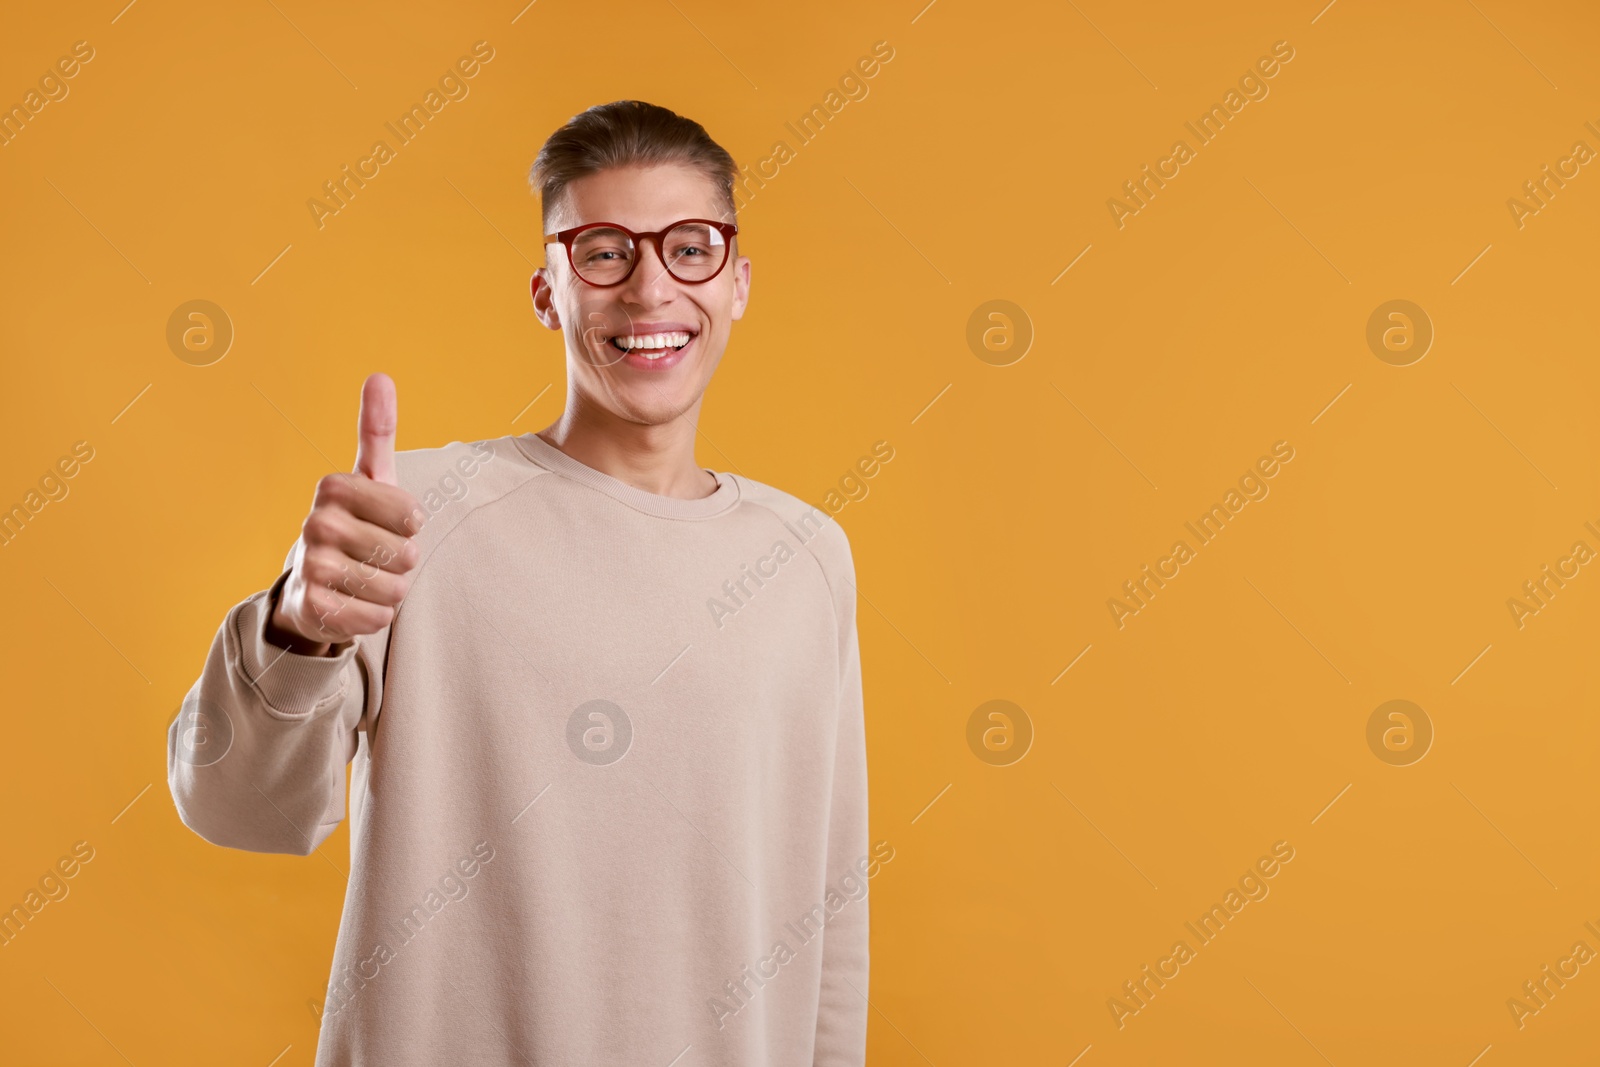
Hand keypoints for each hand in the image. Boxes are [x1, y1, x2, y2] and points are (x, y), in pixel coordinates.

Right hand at [267, 373, 425, 655]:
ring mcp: (310, 565)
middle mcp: (315, 522)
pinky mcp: (311, 607)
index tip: (389, 522)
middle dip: (403, 562)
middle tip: (375, 556)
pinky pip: (375, 619)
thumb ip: (377, 430)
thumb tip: (380, 376)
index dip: (410, 525)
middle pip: (406, 555)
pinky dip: (375, 617)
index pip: (412, 515)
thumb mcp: (371, 477)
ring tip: (365, 579)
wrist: (312, 585)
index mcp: (334, 486)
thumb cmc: (356, 524)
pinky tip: (354, 603)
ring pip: (394, 590)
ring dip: (391, 591)